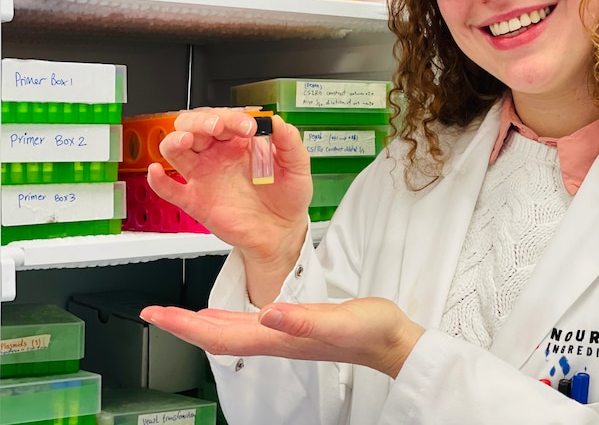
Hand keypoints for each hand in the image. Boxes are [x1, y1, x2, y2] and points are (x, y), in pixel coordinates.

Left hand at [140, 298, 425, 378]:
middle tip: (152, 313)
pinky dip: (226, 319)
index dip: (185, 327)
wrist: (390, 341)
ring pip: (229, 333)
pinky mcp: (292, 327)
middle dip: (182, 326)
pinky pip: (247, 326)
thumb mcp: (339, 319)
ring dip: (199, 324)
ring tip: (176, 315)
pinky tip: (222, 315)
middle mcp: (275, 338)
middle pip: (216, 337)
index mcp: (279, 337)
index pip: (220, 336)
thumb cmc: (370, 331)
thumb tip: (267, 315)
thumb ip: (301, 319)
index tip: (156, 316)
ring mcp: (282, 335)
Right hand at [147, 108, 312, 303]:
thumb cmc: (287, 195)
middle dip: (201, 121)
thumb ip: (289, 142)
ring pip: (175, 150)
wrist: (283, 231)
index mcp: (239, 141)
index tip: (249, 126)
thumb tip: (276, 121)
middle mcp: (217, 154)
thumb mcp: (297, 165)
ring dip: (176, 139)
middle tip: (218, 127)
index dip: (232, 117)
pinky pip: (170, 189)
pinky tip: (157, 171)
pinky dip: (158, 180)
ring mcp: (204, 176)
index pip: (224, 117)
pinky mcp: (196, 201)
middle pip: (192, 126)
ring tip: (187, 139)